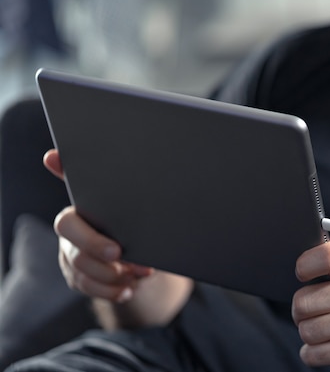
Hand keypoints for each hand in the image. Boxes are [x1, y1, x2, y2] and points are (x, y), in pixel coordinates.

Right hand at [44, 150, 152, 301]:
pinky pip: (90, 290)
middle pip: (76, 253)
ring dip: (113, 277)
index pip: (69, 224)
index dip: (89, 238)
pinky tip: (128, 290)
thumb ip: (111, 180)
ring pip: (83, 274)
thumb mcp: (128, 197)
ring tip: (141, 273)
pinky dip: (111, 291)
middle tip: (127, 260)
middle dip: (103, 259)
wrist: (140, 242)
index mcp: (78, 213)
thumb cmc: (130, 214)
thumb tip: (76, 156)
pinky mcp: (79, 278)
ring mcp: (72, 259)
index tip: (117, 251)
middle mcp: (70, 238)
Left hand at [292, 240, 329, 371]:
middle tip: (316, 312)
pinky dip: (314, 354)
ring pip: (305, 330)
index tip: (302, 274)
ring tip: (328, 330)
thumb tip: (301, 264)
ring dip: (310, 334)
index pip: (328, 256)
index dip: (306, 264)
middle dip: (302, 312)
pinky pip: (311, 353)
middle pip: (303, 302)